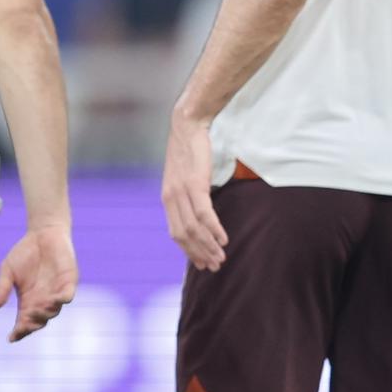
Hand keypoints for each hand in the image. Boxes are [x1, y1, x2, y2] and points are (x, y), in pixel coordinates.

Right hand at [0, 224, 77, 341]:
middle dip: (32, 325)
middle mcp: (43, 301)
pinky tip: (54, 300)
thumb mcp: (7, 271)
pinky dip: (61, 300)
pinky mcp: (68, 282)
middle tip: (24, 324)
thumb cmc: (24, 253)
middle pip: (39, 321)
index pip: (24, 322)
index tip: (12, 338)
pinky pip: (67, 296)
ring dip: (44, 313)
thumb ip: (1, 289)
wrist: (43, 233)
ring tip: (34, 311)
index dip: (19, 331)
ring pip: (53, 311)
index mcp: (28, 301)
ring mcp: (56, 293)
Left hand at [161, 113, 226, 270]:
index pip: (176, 233)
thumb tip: (202, 215)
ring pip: (194, 228)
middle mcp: (170, 198)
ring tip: (222, 257)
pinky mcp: (194, 183)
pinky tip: (224, 239)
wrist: (188, 125)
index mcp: (167, 199)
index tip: (202, 264)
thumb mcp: (186, 178)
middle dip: (199, 253)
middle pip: (184, 235)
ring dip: (209, 245)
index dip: (189, 251)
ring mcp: (181, 191)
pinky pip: (204, 213)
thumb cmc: (190, 151)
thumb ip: (190, 197)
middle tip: (215, 266)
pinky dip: (214, 229)